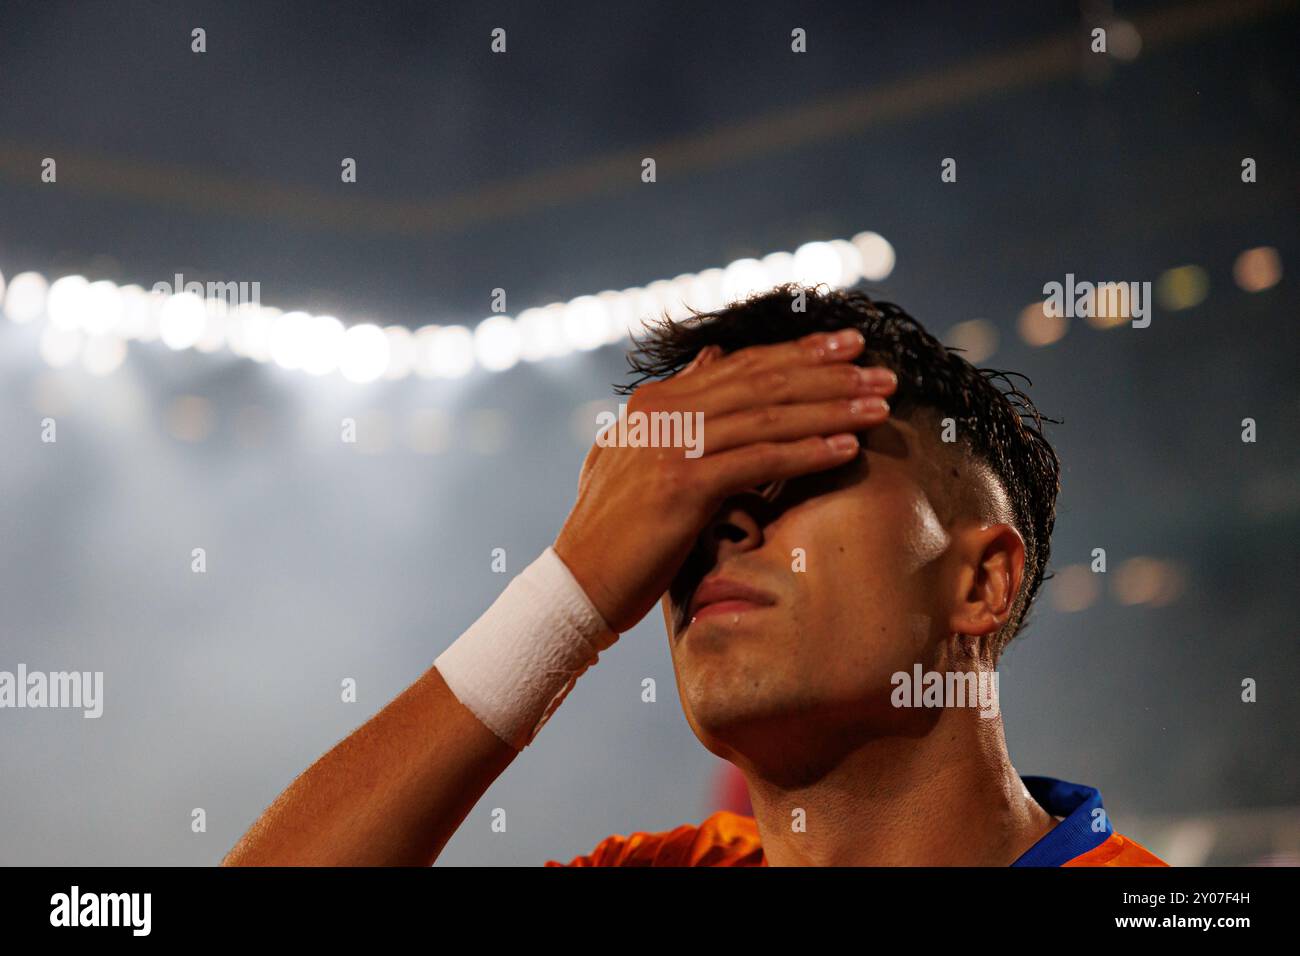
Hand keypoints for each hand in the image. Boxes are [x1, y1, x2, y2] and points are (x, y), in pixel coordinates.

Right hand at [554, 328, 896, 633]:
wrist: (578, 583)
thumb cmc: (616, 528)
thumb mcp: (638, 452)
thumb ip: (678, 402)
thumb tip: (714, 355)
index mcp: (657, 401)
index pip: (742, 366)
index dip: (799, 353)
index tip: (849, 345)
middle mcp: (664, 412)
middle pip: (763, 382)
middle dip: (829, 374)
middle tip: (882, 370)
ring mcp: (671, 446)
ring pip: (769, 416)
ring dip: (832, 409)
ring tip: (879, 405)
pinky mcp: (682, 485)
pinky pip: (760, 461)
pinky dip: (807, 452)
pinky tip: (847, 449)